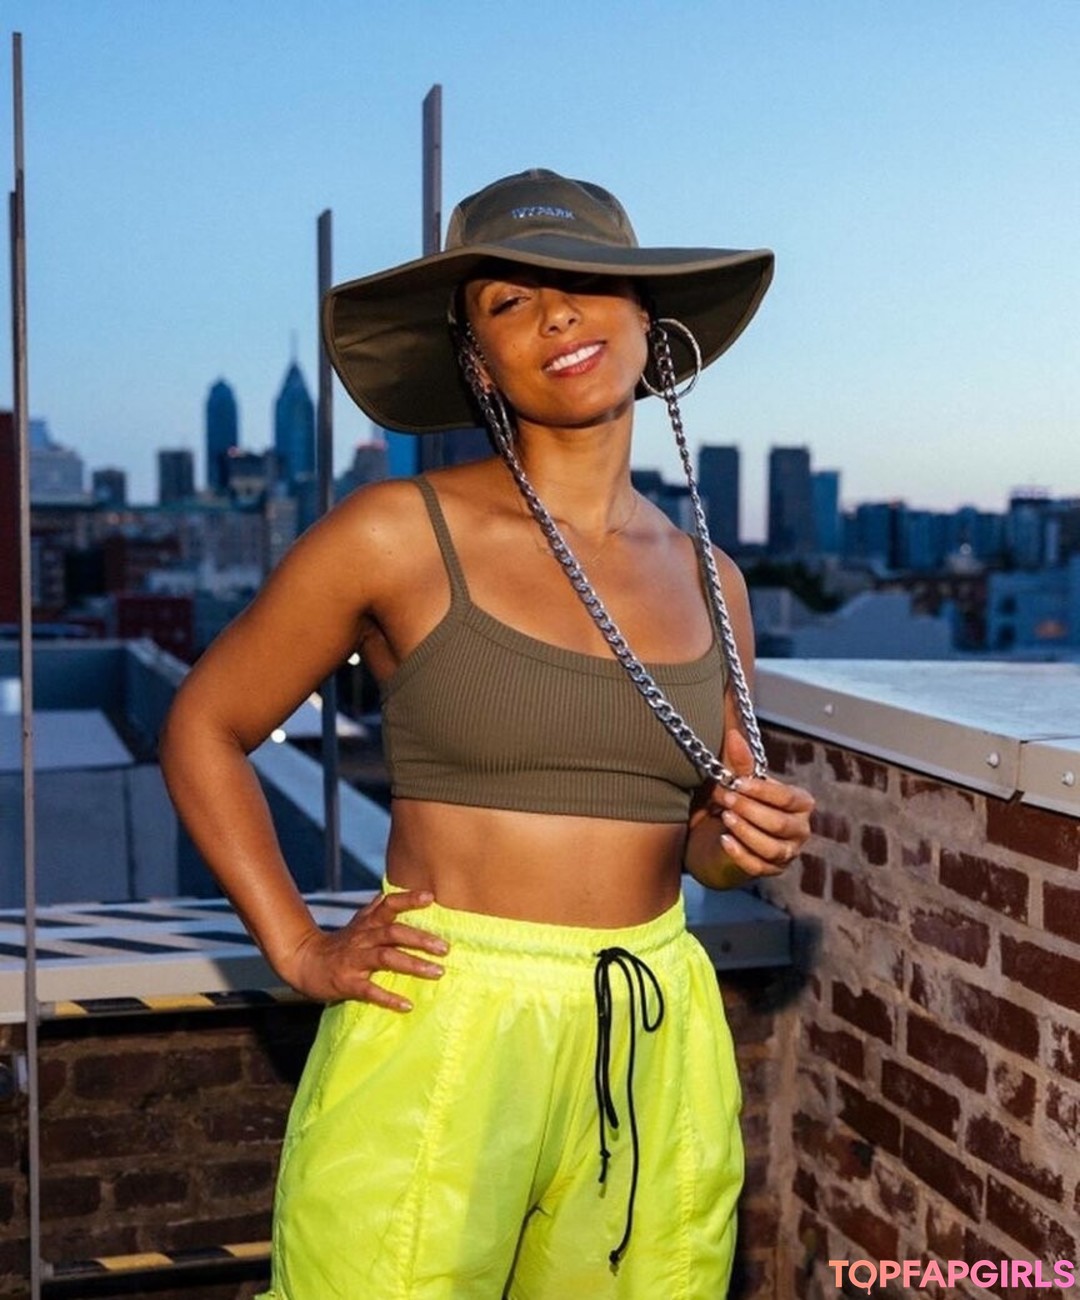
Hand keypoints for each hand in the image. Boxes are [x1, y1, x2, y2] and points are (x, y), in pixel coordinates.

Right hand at [280, 889, 448, 1010]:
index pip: (388, 905)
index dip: (408, 900)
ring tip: (437, 972)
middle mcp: (363, 938)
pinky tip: (407, 1005)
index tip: (430, 897)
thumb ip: (375, 909)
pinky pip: (370, 991)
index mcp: (367, 924)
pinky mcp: (348, 983)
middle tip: (445, 947)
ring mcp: (354, 960)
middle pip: (393, 932)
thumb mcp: (357, 923)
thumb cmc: (339, 944)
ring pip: (385, 958)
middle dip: (420, 939)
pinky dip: (389, 998)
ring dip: (412, 964)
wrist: (304, 963)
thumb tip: (390, 892)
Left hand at [687, 730, 814, 886]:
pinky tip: (724, 841)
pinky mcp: (772, 870)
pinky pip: (758, 867)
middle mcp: (800, 830)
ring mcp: (788, 853)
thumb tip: (733, 735)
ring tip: (725, 817)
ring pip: (771, 847)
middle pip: (780, 824)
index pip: (788, 798)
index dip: (763, 791)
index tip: (738, 783)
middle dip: (750, 810)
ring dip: (745, 831)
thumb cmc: (743, 800)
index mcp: (801, 803)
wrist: (729, 830)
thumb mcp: (743, 781)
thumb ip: (742, 761)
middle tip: (726, 798)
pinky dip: (740, 854)